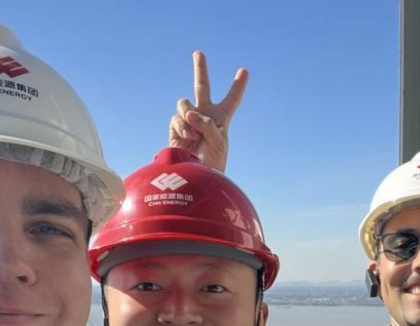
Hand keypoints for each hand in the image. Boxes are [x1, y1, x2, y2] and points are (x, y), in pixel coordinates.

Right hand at [167, 51, 247, 171]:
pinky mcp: (175, 128)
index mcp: (221, 119)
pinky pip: (176, 117)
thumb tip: (189, 114)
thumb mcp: (220, 142)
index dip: (237, 86)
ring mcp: (188, 120)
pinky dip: (182, 125)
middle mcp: (204, 116)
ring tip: (194, 130)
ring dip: (189, 114)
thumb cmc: (213, 163)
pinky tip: (188, 136)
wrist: (196, 178)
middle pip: (201, 87)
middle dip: (200, 69)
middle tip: (198, 53)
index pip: (231, 100)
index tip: (244, 71)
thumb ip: (208, 123)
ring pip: (184, 102)